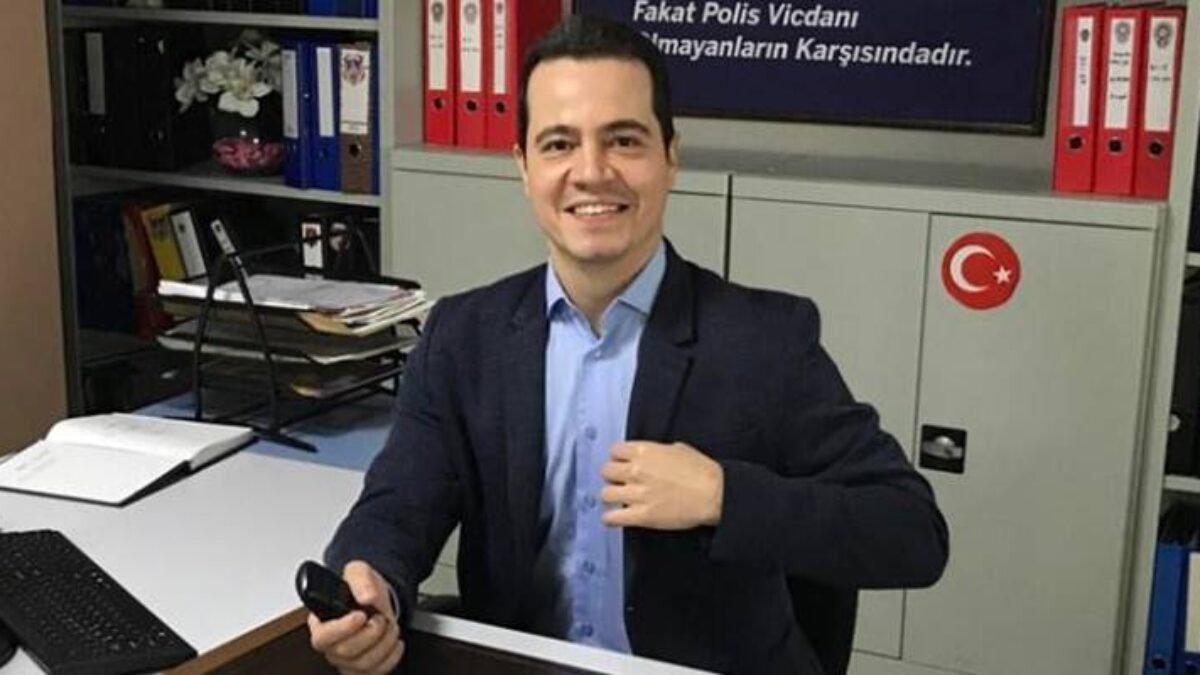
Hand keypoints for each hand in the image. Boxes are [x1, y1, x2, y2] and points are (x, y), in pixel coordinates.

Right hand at [308, 561, 403, 674]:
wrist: (376, 598)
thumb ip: (360, 580)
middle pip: (344, 652)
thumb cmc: (361, 588)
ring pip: (362, 664)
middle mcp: (330, 645)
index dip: (343, 628)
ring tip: (388, 626)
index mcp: (321, 621)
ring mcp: (345, 660)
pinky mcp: (361, 669)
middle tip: (380, 617)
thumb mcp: (359, 571)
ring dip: (384, 643)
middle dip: (370, 633)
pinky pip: (376, 672)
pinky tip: (393, 641)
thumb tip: (366, 596)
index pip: (322, 636)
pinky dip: (391, 656)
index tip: (361, 615)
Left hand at [600, 441, 723, 529]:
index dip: (618, 458)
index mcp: (645, 451)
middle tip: (621, 483)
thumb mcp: (679, 449)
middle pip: (606, 472)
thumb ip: (658, 452)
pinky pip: (612, 517)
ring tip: (619, 500)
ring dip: (611, 497)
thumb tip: (650, 456)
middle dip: (613, 477)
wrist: (714, 494)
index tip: (623, 464)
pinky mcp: (642, 516)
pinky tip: (616, 517)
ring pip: (605, 494)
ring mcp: (638, 494)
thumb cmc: (702, 471)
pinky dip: (610, 518)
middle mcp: (637, 471)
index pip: (614, 451)